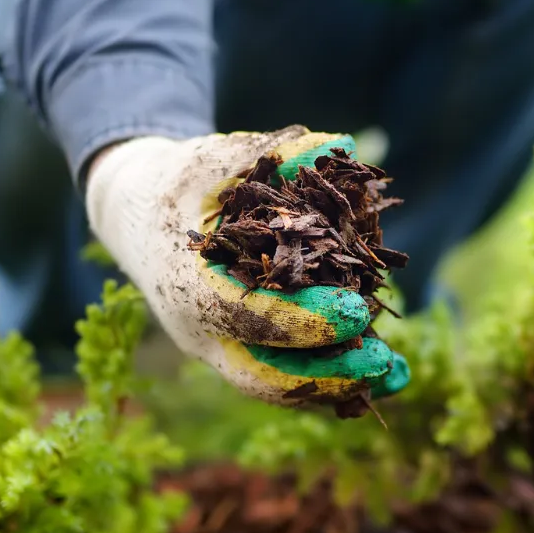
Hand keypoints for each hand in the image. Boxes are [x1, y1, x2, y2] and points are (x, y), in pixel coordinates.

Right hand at [85, 125, 409, 407]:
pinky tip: (382, 373)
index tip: (358, 312)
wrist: (136, 217)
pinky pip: (285, 377)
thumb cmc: (177, 183)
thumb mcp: (213, 159)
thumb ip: (272, 152)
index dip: (304, 320)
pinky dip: (332, 380)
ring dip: (338, 386)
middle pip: (264, 376)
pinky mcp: (238, 352)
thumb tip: (340, 145)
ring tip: (397, 376)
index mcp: (187, 286)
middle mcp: (199, 332)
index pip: (246, 316)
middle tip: (384, 363)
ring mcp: (218, 350)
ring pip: (278, 386)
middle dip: (327, 375)